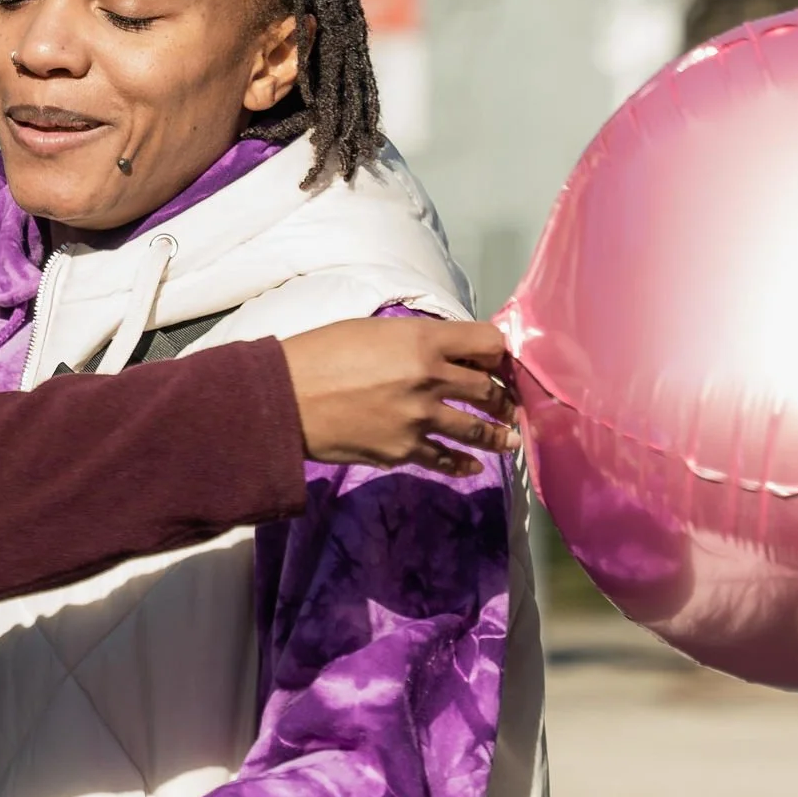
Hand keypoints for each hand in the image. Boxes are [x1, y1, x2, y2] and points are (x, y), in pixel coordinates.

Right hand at [281, 313, 516, 472]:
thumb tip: (441, 353)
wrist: (287, 399)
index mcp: (423, 340)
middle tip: (509, 404)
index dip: (499, 352)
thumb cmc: (321, 353)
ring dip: (498, 435)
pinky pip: (446, 460)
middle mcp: (431, 378)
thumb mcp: (373, 330)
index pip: (488, 341)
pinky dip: (464, 464)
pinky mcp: (404, 451)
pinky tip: (473, 467)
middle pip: (489, 389)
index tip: (500, 362)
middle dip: (503, 397)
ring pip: (477, 429)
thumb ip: (414, 340)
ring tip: (510, 440)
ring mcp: (420, 418)